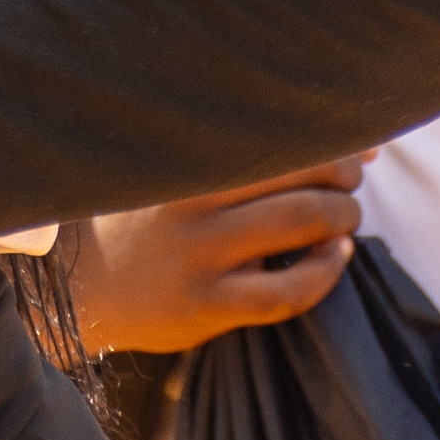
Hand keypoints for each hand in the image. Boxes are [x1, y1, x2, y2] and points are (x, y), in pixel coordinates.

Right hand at [84, 160, 368, 353]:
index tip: (357, 150)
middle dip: (343, 178)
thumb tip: (349, 143)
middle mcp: (192, 201)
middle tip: (349, 187)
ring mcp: (198, 254)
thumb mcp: (177, 174)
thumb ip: (244, 155)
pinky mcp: (205, 305)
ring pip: (301, 222)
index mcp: (187, 161)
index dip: (333, 140)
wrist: (83, 287)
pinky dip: (326, 271)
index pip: (278, 134)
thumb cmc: (147, 224)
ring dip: (343, 217)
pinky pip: (287, 291)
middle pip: (299, 174)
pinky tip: (335, 258)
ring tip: (345, 221)